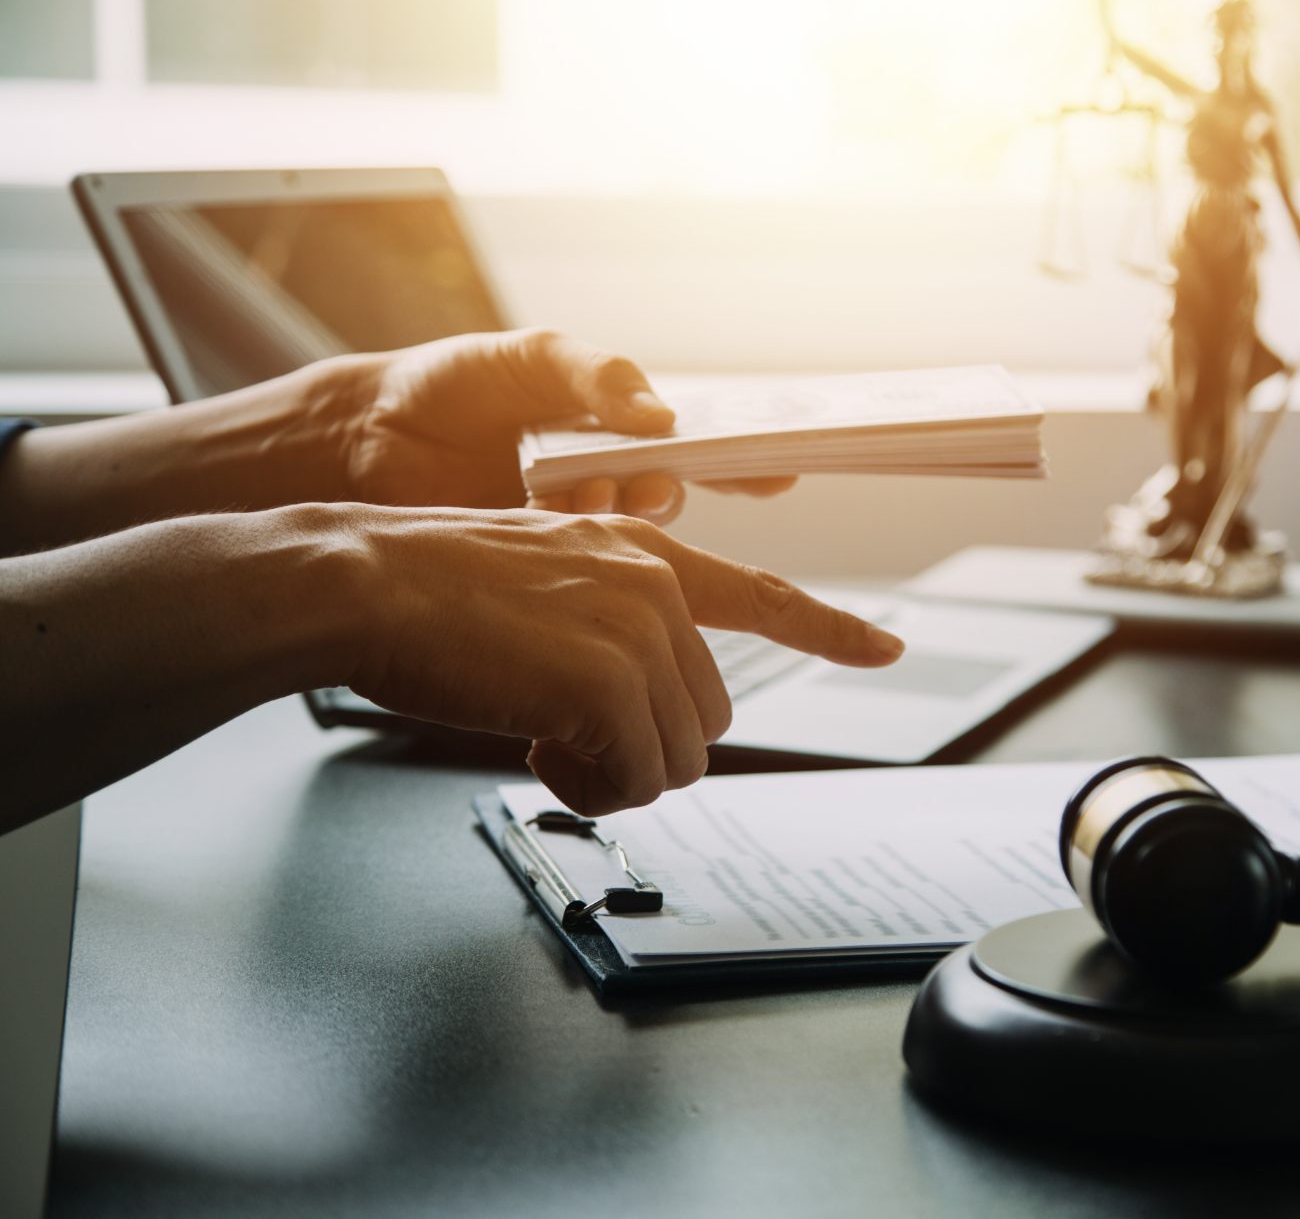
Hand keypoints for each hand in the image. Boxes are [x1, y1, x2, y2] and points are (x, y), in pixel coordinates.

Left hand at [332, 328, 794, 523]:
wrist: (362, 437)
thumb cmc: (450, 384)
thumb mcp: (532, 356)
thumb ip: (598, 375)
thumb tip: (664, 413)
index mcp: (619, 427)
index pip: (701, 446)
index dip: (747, 460)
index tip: (787, 468)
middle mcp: (609, 478)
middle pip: (675, 492)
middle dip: (677, 485)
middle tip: (658, 476)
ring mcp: (576, 524)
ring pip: (630, 529)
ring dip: (618, 506)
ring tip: (579, 483)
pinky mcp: (539, 562)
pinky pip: (579, 561)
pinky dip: (574, 536)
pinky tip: (546, 510)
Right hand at [334, 504, 902, 812]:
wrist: (363, 582)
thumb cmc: (428, 595)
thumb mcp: (544, 592)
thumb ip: (610, 633)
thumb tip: (641, 711)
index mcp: (646, 558)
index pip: (763, 596)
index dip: (831, 628)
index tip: (889, 646)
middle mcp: (656, 586)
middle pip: (708, 713)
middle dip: (646, 748)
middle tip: (567, 740)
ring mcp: (638, 630)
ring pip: (682, 755)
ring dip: (616, 773)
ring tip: (546, 740)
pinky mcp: (607, 680)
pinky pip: (639, 776)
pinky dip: (591, 788)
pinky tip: (538, 751)